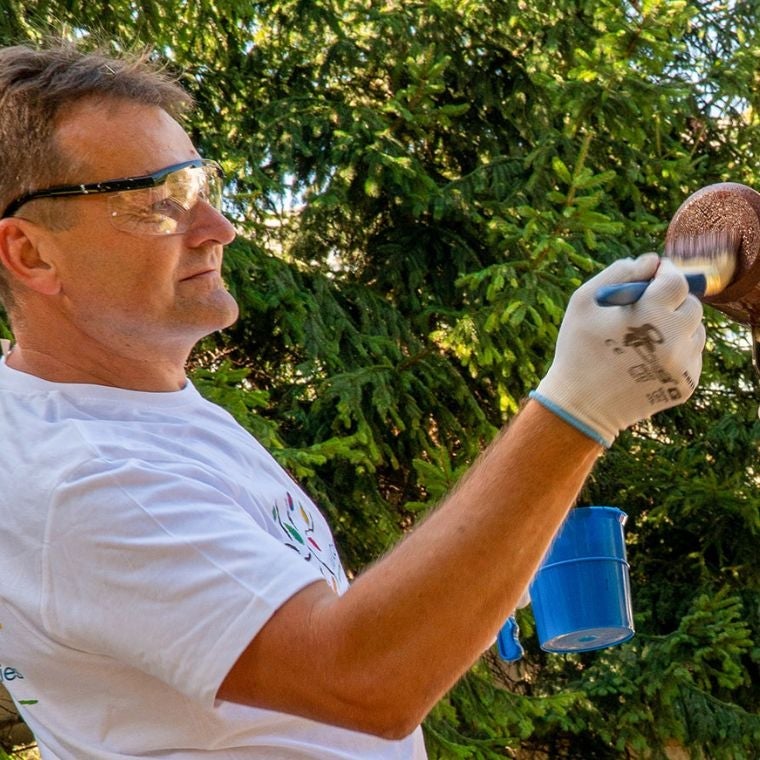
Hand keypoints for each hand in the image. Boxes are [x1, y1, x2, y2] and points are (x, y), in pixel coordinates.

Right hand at [532, 254, 705, 446]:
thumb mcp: (584, 302)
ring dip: (677, 327)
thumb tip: (652, 260)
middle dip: (672, 301)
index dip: (667, 273)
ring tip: (646, 336)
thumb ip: (619, 272)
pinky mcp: (686, 385)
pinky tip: (649, 358)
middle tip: (648, 308)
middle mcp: (675, 340)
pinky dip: (676, 351)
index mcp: (651, 314)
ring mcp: (683, 365)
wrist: (580, 405)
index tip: (656, 274)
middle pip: (692, 305)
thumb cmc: (577, 349)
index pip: (677, 281)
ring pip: (696, 331)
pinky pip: (692, 356)